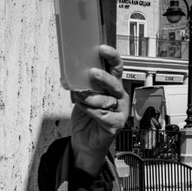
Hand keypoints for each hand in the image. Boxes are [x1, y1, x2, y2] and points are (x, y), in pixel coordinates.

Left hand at [69, 45, 126, 174]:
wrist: (84, 141)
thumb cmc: (86, 118)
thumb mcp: (82, 97)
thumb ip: (82, 86)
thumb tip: (72, 73)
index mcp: (112, 86)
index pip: (116, 68)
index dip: (111, 57)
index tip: (102, 49)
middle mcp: (119, 97)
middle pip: (115, 83)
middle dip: (103, 77)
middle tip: (93, 73)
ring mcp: (119, 111)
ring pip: (106, 100)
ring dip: (90, 97)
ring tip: (79, 96)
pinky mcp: (115, 124)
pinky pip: (102, 114)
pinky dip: (90, 111)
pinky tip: (84, 109)